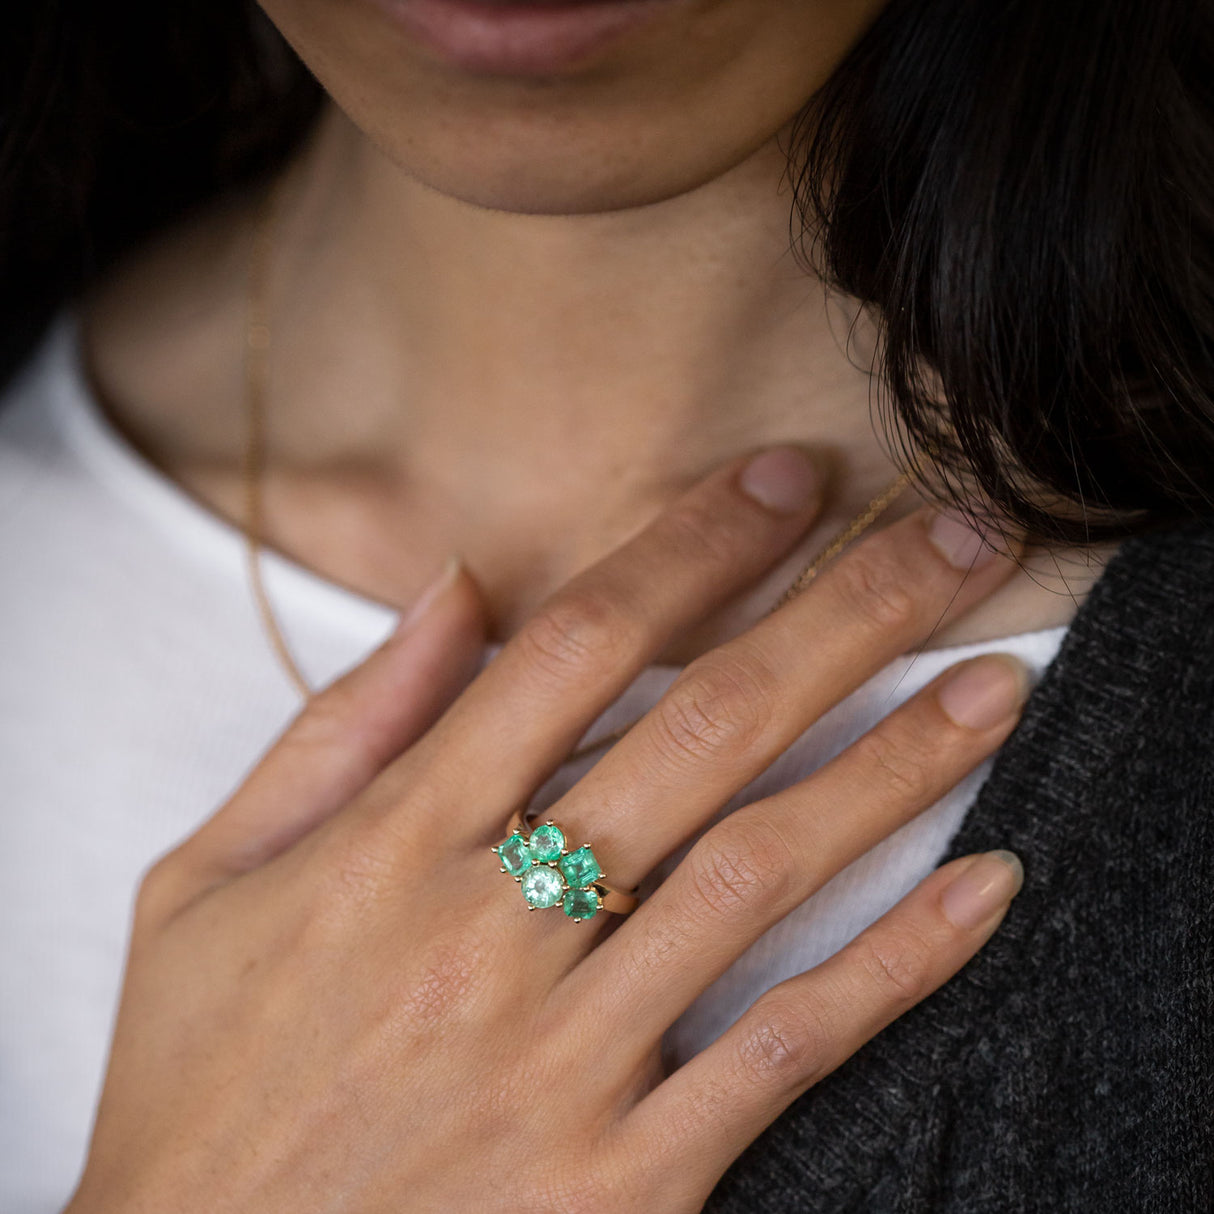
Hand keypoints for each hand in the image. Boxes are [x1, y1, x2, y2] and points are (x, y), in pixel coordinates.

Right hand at [67, 448, 1027, 1213]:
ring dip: (898, 765)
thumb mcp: (211, 881)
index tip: (788, 483)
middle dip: (844, 616)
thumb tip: (457, 590)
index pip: (575, 646)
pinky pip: (783, 1053)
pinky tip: (983, 886)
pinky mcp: (619, 1182)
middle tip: (950, 539)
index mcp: (392, 843)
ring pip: (764, 870)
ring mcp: (562, 1058)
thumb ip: (340, 727)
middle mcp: (488, 931)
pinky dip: (897, 966)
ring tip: (997, 683)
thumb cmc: (198, 1077)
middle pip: (702, 729)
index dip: (696, 547)